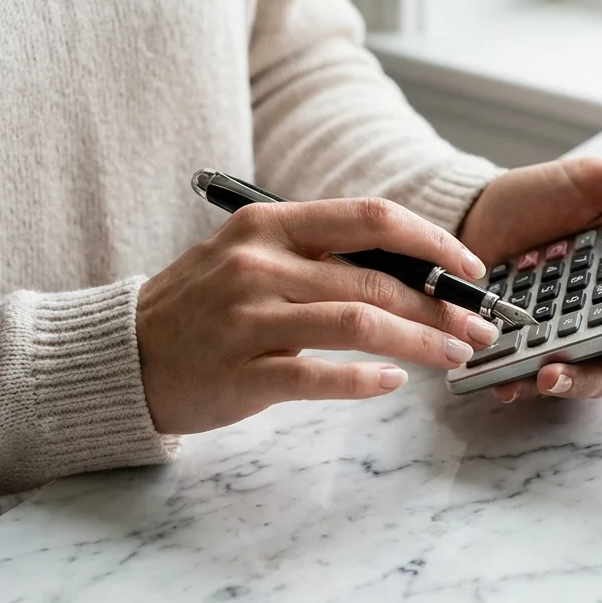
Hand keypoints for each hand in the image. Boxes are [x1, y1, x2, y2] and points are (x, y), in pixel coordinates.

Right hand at [137, 197, 498, 433]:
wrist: (122, 358)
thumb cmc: (198, 308)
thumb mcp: (249, 258)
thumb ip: (318, 257)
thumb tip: (412, 271)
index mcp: (268, 225)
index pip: (370, 218)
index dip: (431, 242)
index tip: (470, 269)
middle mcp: (258, 263)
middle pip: (375, 277)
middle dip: (440, 305)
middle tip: (479, 328)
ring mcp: (247, 318)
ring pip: (358, 322)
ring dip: (419, 342)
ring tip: (455, 357)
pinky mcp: (240, 372)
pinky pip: (319, 374)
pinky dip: (364, 380)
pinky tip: (393, 384)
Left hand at [459, 155, 601, 401]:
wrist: (466, 218)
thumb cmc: (534, 200)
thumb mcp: (592, 182)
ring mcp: (569, 334)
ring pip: (592, 374)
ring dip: (576, 380)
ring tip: (549, 373)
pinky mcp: (528, 352)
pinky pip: (533, 379)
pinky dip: (521, 383)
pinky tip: (507, 382)